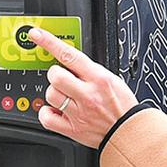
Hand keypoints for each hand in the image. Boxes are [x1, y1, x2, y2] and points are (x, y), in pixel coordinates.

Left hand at [29, 27, 138, 148]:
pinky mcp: (72, 129)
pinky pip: (47, 117)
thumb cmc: (122, 105)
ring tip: (66, 97)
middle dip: (55, 75)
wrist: (129, 131)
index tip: (36, 35)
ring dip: (54, 93)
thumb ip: (89, 70)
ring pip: (50, 95)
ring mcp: (79, 113)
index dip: (49, 42)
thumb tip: (68, 60)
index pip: (69, 55)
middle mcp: (87, 95)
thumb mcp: (111, 79)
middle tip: (64, 80)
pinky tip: (58, 111)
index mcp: (99, 78)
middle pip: (55, 76)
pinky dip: (48, 113)